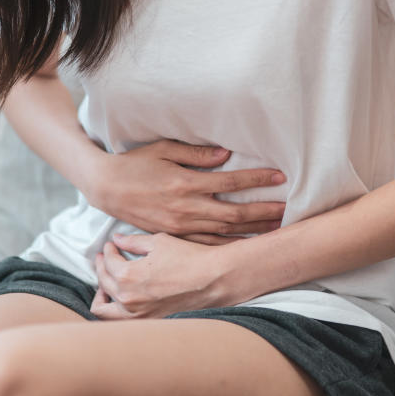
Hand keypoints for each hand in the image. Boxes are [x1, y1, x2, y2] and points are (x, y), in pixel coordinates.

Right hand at [84, 139, 286, 245]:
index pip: (230, 182)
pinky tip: (246, 246)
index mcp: (186, 183)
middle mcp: (186, 208)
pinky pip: (206, 245)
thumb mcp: (163, 149)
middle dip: (264, 211)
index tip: (280, 178)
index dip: (257, 180)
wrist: (105, 188)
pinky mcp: (173, 236)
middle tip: (288, 210)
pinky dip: (228, 246)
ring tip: (276, 229)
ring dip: (252, 231)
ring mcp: (180, 226)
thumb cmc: (135, 164)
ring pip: (224, 232)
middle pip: (234, 213)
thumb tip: (227, 155)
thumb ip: (196, 154)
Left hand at [90, 232, 228, 319]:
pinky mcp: (149, 321)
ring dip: (101, 294)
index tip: (112, 244)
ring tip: (106, 283)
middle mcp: (129, 298)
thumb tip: (117, 239)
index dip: (108, 250)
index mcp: (128, 276)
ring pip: (103, 310)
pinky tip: (121, 297)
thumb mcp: (158, 242)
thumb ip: (133, 241)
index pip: (108, 262)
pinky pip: (120, 320)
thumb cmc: (190, 257)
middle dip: (101, 267)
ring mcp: (138, 314)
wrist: (214, 279)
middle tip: (105, 258)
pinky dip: (115, 310)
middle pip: (103, 282)